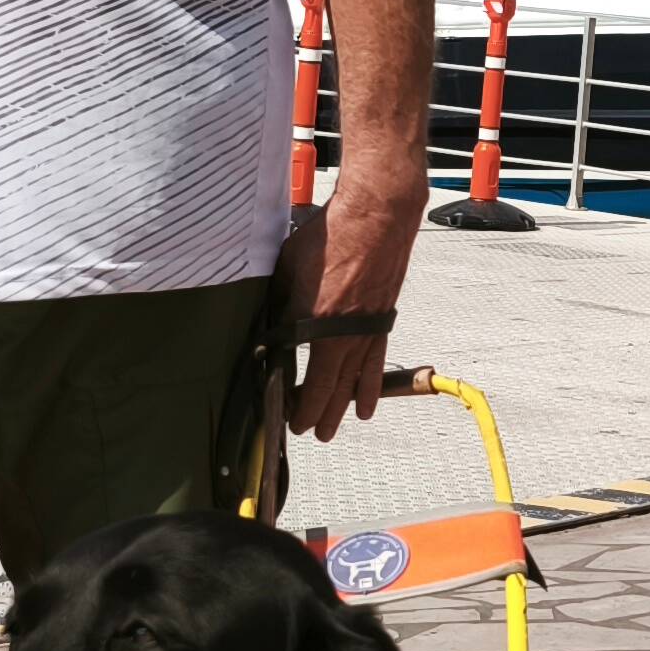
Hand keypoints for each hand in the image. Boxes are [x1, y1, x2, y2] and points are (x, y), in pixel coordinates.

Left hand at [279, 182, 424, 438]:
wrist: (377, 217)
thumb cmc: (330, 236)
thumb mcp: (289, 269)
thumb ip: (279, 303)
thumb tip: (267, 327)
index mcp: (317, 325)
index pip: (306, 380)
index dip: (297, 405)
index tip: (288, 418)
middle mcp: (344, 336)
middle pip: (331, 388)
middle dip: (319, 414)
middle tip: (311, 433)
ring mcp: (366, 331)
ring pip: (355, 381)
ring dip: (343, 408)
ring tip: (335, 429)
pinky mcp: (382, 321)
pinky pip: (375, 364)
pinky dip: (372, 387)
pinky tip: (368, 403)